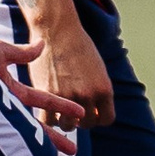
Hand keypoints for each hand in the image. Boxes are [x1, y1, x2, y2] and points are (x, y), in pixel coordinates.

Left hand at [0, 36, 80, 152]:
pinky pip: (1, 145)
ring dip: (39, 151)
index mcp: (7, 90)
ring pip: (20, 139)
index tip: (79, 113)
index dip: (60, 106)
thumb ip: (20, 53)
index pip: (40, 101)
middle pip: (34, 126)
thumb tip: (42, 45)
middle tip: (73, 151)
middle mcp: (2, 108)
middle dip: (54, 138)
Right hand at [27, 15, 114, 131]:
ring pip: (68, 125)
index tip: (89, 112)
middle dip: (81, 119)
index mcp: (104, 89)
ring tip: (59, 108)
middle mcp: (88, 95)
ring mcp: (68, 96)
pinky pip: (50, 120)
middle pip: (87, 124)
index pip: (106, 119)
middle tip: (72, 109)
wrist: (56, 30)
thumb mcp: (97, 68)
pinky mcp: (48, 95)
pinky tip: (47, 107)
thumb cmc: (77, 46)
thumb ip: (98, 90)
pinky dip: (49, 118)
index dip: (97, 117)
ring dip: (64, 120)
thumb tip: (95, 114)